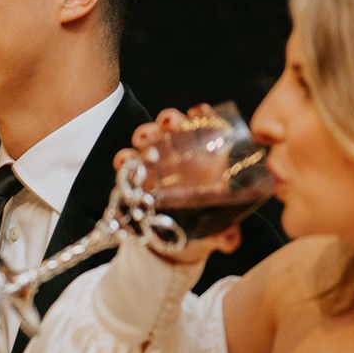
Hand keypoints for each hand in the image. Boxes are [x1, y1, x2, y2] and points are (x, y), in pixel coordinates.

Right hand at [113, 104, 243, 264]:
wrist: (181, 240)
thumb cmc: (207, 223)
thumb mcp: (219, 228)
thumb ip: (226, 235)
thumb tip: (230, 241)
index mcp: (206, 158)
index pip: (205, 126)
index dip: (203, 115)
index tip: (199, 111)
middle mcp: (179, 154)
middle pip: (173, 125)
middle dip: (169, 120)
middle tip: (168, 124)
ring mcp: (157, 163)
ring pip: (148, 139)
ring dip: (145, 135)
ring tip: (144, 143)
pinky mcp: (136, 177)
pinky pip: (128, 164)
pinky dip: (124, 160)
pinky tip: (123, 164)